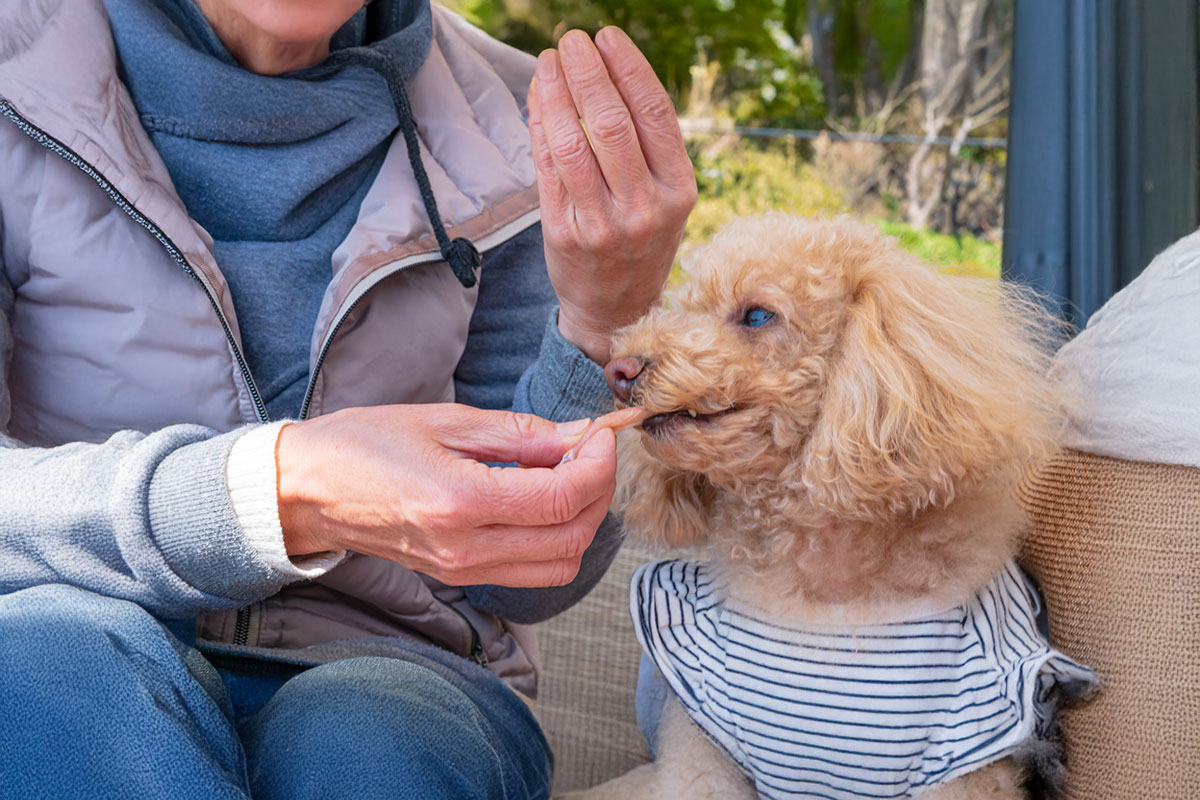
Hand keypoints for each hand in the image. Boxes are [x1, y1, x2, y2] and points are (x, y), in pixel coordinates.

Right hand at [276, 404, 615, 587]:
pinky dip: (556, 539)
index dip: (598, 464)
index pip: (563, 497)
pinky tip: (542, 500)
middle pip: (573, 536)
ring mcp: (464, 571)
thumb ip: (520, 433)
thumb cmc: (365, 444)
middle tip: (590, 450)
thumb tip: (579, 436)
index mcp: (461, 501)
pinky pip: (533, 572)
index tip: (600, 434)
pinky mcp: (461, 578)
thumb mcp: (446, 420)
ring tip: (569, 474)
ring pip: (562, 564)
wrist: (309, 491)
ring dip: (582, 520)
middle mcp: (467, 548)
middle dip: (599, 490)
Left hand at [530, 27, 696, 362]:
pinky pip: (548, 169)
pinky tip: (537, 100)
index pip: (654, 114)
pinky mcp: (565, 234)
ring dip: (557, 93)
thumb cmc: (641, 244)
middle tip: (571, 40)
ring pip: (574, 143)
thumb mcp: (665, 200)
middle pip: (612, 123)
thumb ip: (647, 148)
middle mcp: (645, 208)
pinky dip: (540, 128)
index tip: (607, 37)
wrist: (618, 312)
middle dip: (588, 72)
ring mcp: (604, 224)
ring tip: (548, 61)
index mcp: (679, 191)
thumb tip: (608, 76)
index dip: (628, 68)